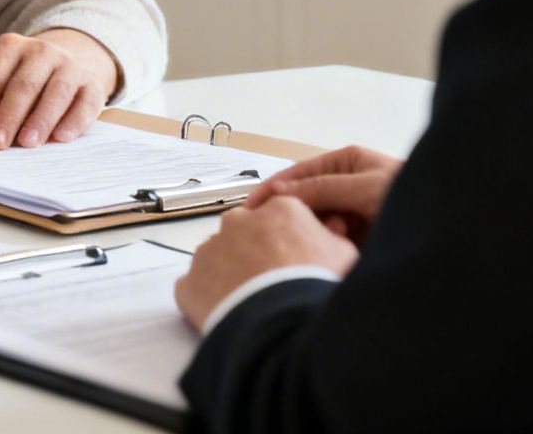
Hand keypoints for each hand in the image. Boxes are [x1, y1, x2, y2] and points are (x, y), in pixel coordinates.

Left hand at [0, 28, 120, 148]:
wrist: (66, 62)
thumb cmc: (19, 76)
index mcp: (10, 47)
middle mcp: (42, 52)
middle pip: (22, 86)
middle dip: (7, 117)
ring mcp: (70, 67)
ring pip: (55, 92)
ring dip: (40, 120)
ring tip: (26, 143)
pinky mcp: (92, 85)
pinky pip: (85, 103)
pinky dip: (74, 121)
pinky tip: (60, 138)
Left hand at [174, 198, 358, 330]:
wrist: (283, 324)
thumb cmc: (315, 286)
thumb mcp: (344, 255)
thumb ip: (333, 235)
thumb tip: (332, 225)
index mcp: (278, 210)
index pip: (281, 216)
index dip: (289, 239)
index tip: (294, 259)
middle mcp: (238, 222)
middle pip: (244, 232)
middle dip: (254, 251)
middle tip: (270, 281)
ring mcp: (209, 251)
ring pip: (217, 257)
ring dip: (229, 273)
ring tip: (250, 301)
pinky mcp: (188, 282)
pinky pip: (195, 287)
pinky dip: (207, 298)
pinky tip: (227, 314)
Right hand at [247, 145, 402, 245]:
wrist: (453, 229)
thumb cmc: (413, 198)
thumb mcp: (364, 187)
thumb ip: (321, 188)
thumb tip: (279, 192)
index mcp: (347, 163)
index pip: (298, 173)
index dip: (272, 190)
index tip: (247, 209)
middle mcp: (347, 186)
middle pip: (305, 201)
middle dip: (295, 216)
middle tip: (280, 233)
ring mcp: (354, 215)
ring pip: (317, 225)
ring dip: (314, 235)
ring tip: (319, 244)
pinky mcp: (360, 242)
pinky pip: (332, 245)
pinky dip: (327, 250)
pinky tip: (327, 257)